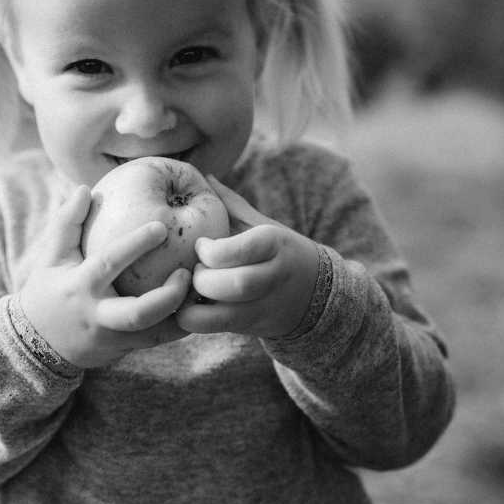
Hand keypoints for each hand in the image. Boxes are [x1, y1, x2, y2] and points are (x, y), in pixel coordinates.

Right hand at [18, 185, 190, 368]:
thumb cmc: (48, 291)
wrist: (38, 345)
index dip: (135, 245)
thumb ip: (67, 223)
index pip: (109, 263)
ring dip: (183, 313)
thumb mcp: (52, 257)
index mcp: (81, 286)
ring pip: (155, 333)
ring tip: (204, 290)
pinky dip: (181, 324)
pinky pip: (160, 339)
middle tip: (188, 273)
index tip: (161, 226)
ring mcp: (114, 338)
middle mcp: (99, 315)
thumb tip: (85, 188)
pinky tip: (199, 304)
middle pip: (138, 313)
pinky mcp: (126, 350)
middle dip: (167, 296)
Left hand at [176, 176, 318, 338]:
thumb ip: (232, 204)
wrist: (317, 297)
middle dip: (202, 278)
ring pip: (223, 314)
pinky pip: (212, 328)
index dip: (212, 250)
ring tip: (186, 290)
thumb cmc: (280, 252)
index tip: (201, 245)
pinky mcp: (250, 327)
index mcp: (275, 244)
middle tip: (190, 270)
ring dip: (193, 302)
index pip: (244, 249)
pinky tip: (187, 304)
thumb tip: (204, 175)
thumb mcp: (264, 225)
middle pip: (235, 284)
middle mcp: (273, 277)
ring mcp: (263, 306)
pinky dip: (192, 318)